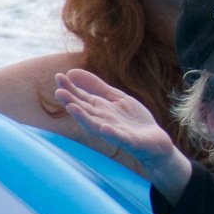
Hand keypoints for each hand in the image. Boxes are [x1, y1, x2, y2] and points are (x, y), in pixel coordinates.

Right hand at [54, 69, 193, 197]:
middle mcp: (103, 121)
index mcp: (100, 109)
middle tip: (59, 92)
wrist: (154, 140)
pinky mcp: (130, 141)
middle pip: (84, 111)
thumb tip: (72, 71)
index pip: (81, 98)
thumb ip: (96, 86)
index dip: (70, 88)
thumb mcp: (115, 97)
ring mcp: (115, 132)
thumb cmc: (132, 119)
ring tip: (71, 107)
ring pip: (95, 125)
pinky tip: (104, 128)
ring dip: (83, 117)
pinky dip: (111, 133)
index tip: (58, 76)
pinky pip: (119, 137)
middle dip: (71, 102)